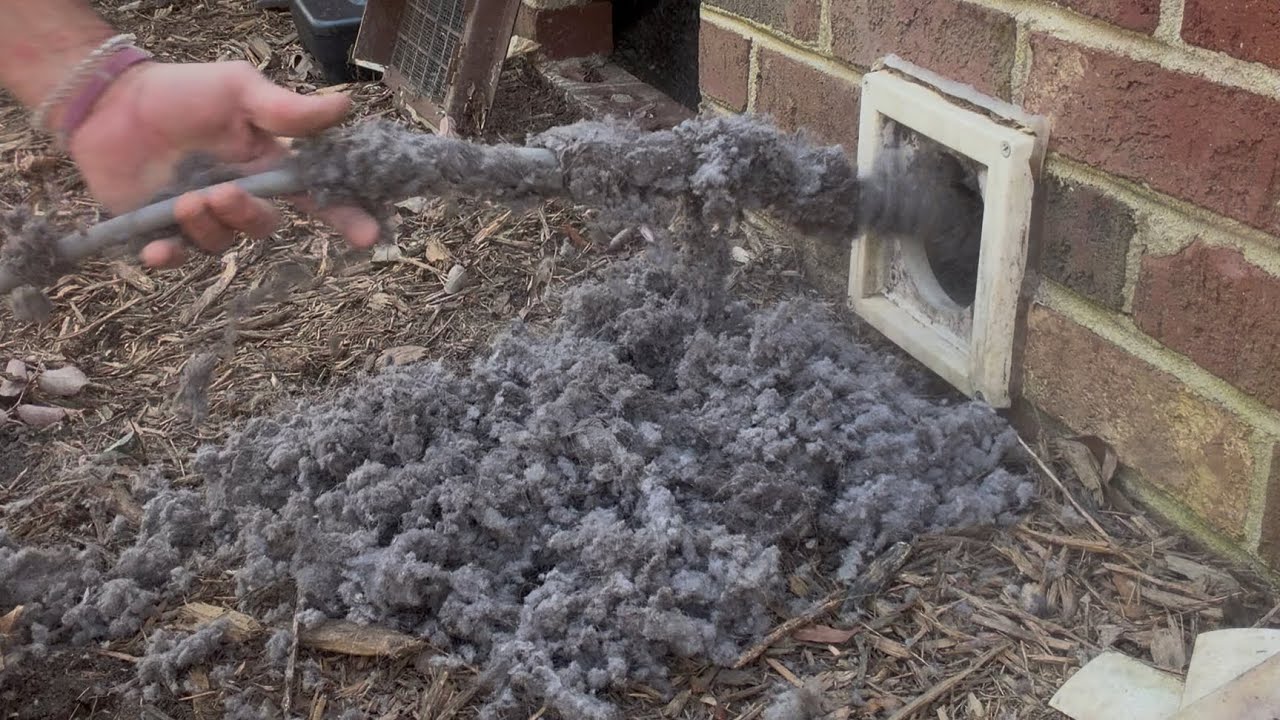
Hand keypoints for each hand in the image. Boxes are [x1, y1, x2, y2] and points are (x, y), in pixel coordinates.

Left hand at [63, 59, 380, 267]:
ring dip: (206, 227)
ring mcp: (201, 216)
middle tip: (221, 192)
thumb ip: (285, 108)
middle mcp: (240, 196)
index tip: (369, 236)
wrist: (109, 101)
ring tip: (183, 200)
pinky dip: (168, 259)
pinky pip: (174, 258)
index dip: (345, 217)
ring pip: (220, 243)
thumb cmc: (181, 92)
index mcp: (266, 166)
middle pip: (263, 225)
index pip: (315, 196)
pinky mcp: (160, 230)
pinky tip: (158, 251)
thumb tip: (346, 106)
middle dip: (247, 215)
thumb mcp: (237, 89)